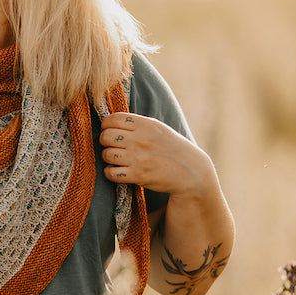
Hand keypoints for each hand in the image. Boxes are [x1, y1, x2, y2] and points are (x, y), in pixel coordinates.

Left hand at [99, 113, 217, 199]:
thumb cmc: (171, 148)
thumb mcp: (158, 128)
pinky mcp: (138, 175)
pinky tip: (117, 171)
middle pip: (106, 136)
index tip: (110, 130)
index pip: (113, 119)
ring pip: (107, 154)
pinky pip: (111, 173)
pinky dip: (110, 173)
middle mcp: (141, 139)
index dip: (106, 125)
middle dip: (105, 141)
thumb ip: (137, 124)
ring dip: (107, 158)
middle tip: (112, 146)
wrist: (191, 171)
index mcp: (146, 125)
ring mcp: (139, 158)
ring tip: (115, 159)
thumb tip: (111, 121)